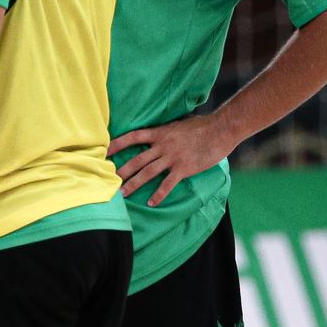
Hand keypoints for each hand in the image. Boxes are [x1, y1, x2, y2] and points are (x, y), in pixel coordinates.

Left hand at [109, 112, 234, 206]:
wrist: (222, 129)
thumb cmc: (202, 125)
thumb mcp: (178, 124)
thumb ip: (165, 131)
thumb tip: (156, 133)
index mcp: (160, 133)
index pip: (133, 137)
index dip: (118, 144)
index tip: (105, 151)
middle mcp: (163, 145)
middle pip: (137, 160)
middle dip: (121, 171)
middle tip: (108, 181)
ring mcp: (173, 157)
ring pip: (148, 173)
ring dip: (134, 184)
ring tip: (123, 194)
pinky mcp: (184, 168)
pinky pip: (168, 183)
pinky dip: (159, 194)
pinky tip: (151, 202)